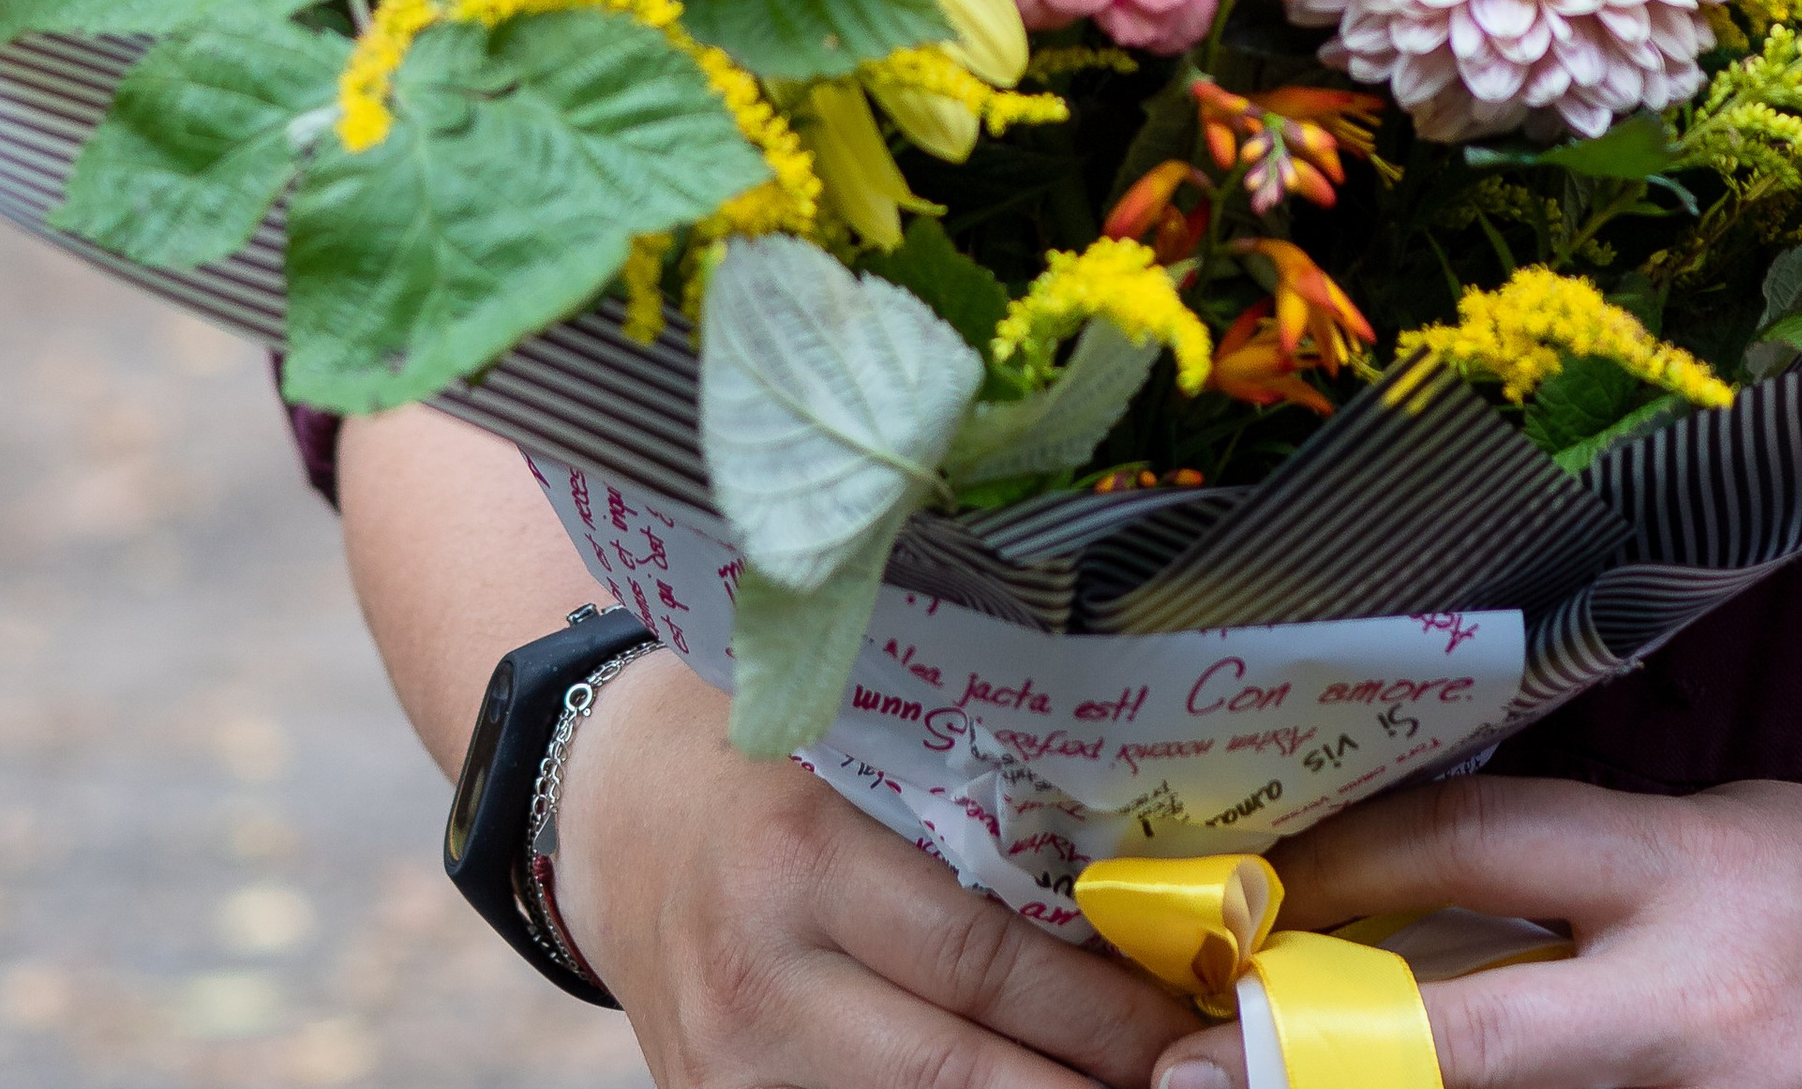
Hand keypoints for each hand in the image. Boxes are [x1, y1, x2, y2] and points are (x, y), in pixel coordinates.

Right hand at [552, 648, 1195, 1088]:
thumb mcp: (853, 747)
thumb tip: (1130, 891)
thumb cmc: (761, 759)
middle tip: (1187, 1084)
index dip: (1101, 1013)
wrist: (609, 809)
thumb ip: (964, 814)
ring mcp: (726, 1069)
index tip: (1192, 1023)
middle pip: (957, 1075)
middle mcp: (756, 975)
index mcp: (801, 857)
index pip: (983, 961)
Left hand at [1143, 773, 1801, 1088]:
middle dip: (1319, 1056)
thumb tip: (1392, 897)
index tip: (1246, 886)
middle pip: (1469, 1041)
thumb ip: (1570, 875)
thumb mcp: (1712, 840)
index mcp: (1695, 877)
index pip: (1482, 850)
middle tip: (1192, 1071)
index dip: (1345, 864)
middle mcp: (1704, 1012)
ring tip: (1283, 1083)